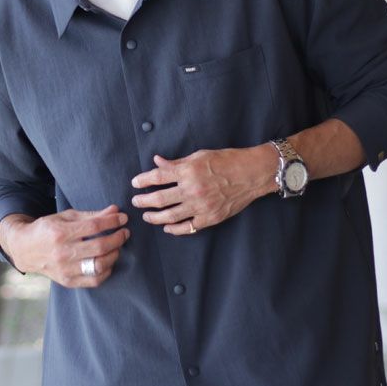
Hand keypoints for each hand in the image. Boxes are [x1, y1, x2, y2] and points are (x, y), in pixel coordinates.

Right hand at [0, 204, 128, 287]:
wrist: (25, 249)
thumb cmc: (47, 229)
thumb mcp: (66, 217)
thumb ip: (91, 215)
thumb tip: (115, 211)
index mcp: (60, 232)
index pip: (94, 226)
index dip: (112, 221)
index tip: (123, 218)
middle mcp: (62, 253)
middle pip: (99, 246)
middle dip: (118, 238)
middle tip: (125, 232)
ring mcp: (65, 270)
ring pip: (99, 265)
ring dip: (114, 254)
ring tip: (117, 246)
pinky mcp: (68, 281)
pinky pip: (95, 280)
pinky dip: (106, 270)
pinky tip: (107, 261)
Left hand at [131, 146, 275, 234]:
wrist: (252, 174)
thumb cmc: (227, 160)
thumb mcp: (200, 156)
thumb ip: (177, 162)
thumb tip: (157, 162)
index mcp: (188, 171)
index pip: (157, 177)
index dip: (142, 180)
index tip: (135, 183)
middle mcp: (192, 190)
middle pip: (159, 199)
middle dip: (143, 201)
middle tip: (136, 202)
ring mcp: (200, 206)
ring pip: (169, 216)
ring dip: (154, 217)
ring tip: (146, 216)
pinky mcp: (210, 218)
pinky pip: (187, 227)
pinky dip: (174, 229)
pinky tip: (167, 227)